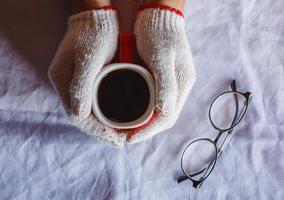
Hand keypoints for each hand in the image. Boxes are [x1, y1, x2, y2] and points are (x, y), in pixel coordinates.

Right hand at [48, 6, 125, 146]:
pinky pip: (92, 102)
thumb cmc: (95, 34)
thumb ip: (81, 86)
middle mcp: (66, 85)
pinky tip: (115, 119)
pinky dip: (103, 114)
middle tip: (120, 141)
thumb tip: (78, 115)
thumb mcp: (89, 58)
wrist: (97, 17)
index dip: (97, 131)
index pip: (77, 116)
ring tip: (119, 135)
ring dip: (102, 126)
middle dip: (100, 132)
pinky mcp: (84, 79)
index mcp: (63, 81)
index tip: (116, 140)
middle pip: (81, 117)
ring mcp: (74, 82)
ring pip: (87, 112)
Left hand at [127, 5, 195, 142]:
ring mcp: (172, 82)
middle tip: (127, 135)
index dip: (149, 131)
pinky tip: (132, 110)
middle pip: (165, 117)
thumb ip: (165, 85)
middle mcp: (179, 86)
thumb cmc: (158, 34)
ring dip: (145, 122)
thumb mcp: (160, 58)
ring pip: (160, 110)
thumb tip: (165, 113)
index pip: (168, 117)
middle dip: (146, 130)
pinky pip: (155, 99)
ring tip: (127, 127)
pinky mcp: (163, 77)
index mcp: (181, 83)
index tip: (131, 137)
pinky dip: (144, 109)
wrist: (158, 16)